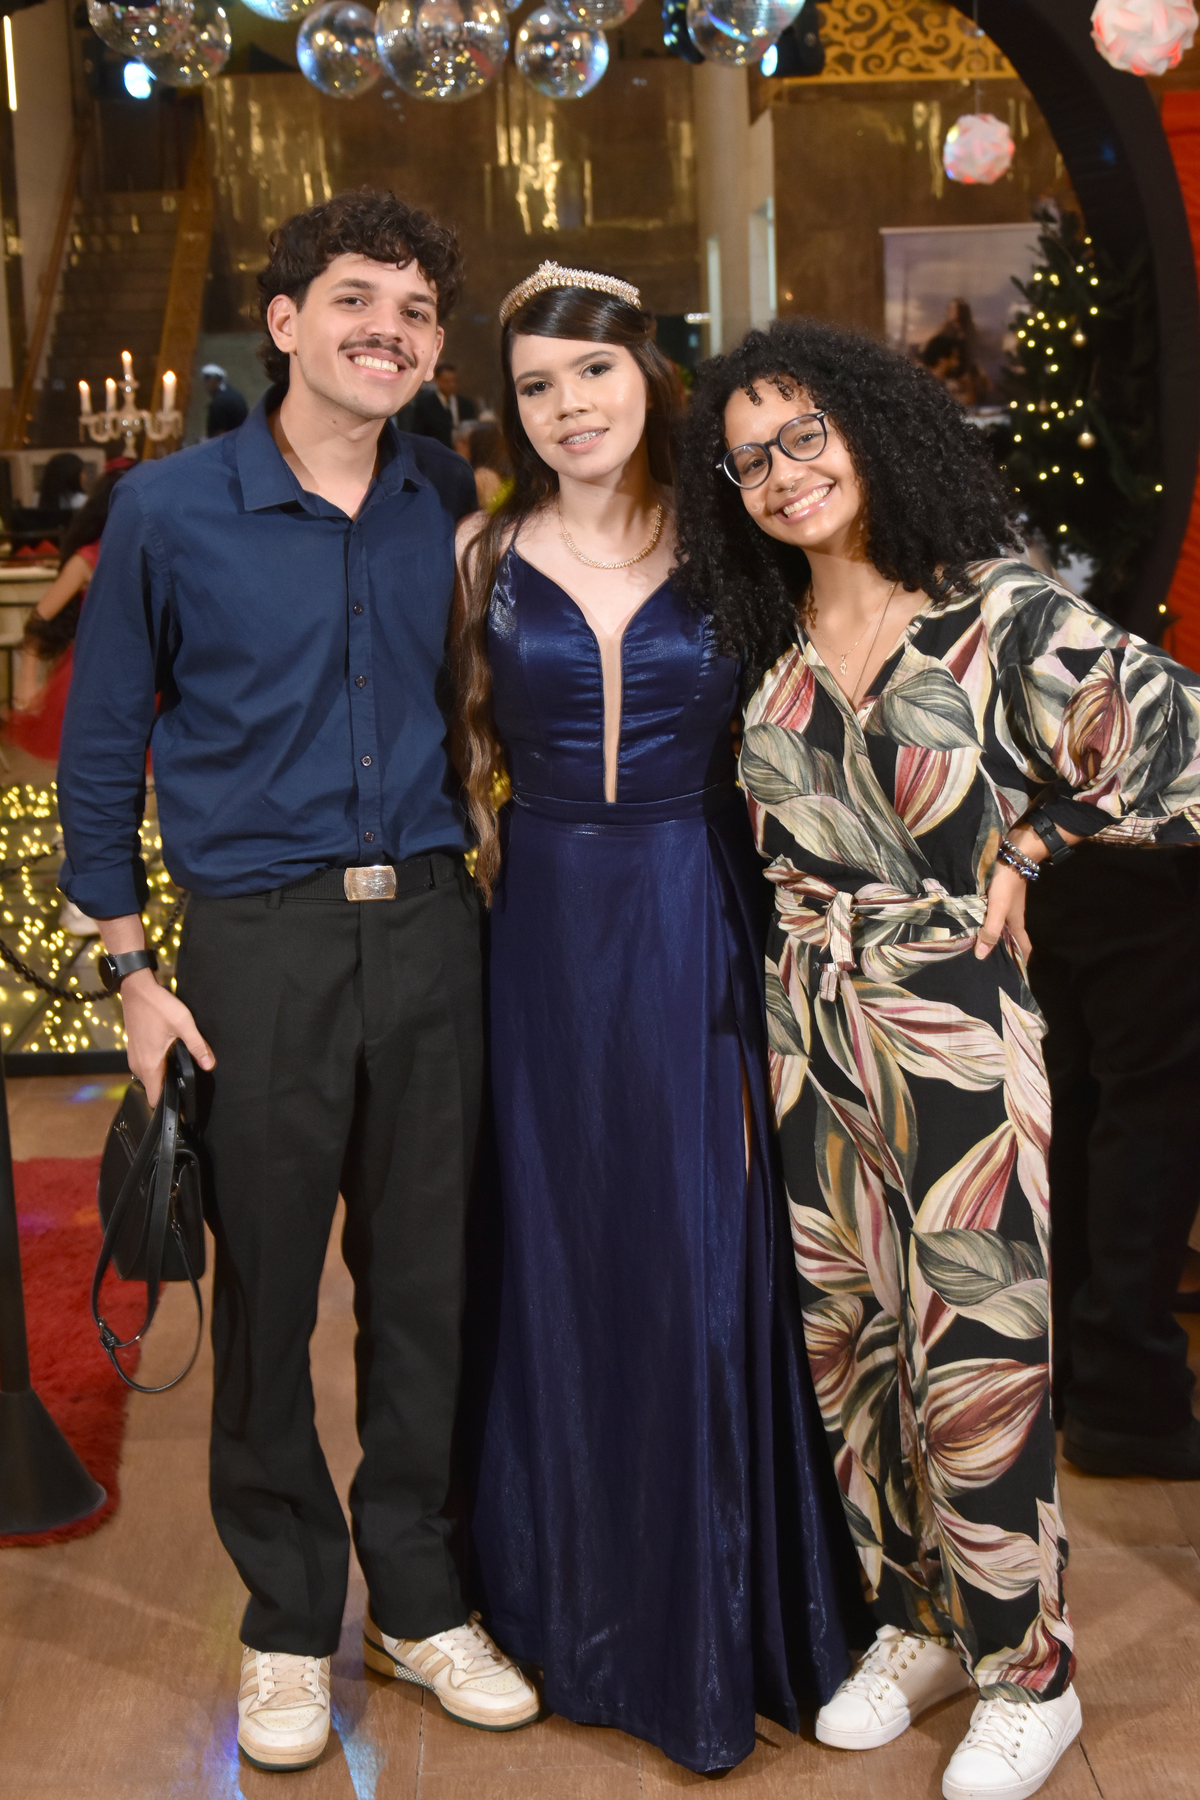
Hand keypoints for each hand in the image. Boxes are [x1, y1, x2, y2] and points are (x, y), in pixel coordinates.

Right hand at [119, 968, 214, 1104]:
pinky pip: (145, 1068)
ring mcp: (134, 1058)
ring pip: (149, 1079)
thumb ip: (197, 1045)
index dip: (169, 1107)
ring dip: (162, 1080)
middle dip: (167, 1093)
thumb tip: (209, 1064)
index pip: (155, 1098)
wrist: (136, 989)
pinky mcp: (134, 1050)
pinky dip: (156, 1069)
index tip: (181, 1111)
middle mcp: (138, 1065)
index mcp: (149, 1064)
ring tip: (179, 1074)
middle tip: (185, 1090)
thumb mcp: (183, 1024)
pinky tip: (169, 1058)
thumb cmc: (156, 1005)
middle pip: (153, 1090)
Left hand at [975, 826, 1042, 961]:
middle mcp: (1012, 916)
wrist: (1014, 854)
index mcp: (1016, 923)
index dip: (1023, 961)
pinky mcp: (998, 896)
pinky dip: (986, 922)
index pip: (1024, 946)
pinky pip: (992, 914)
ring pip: (1001, 926)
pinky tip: (975, 923)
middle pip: (1011, 938)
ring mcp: (1006, 905)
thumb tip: (981, 956)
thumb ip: (991, 929)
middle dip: (1006, 952)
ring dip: (994, 936)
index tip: (1019, 975)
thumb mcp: (998, 908)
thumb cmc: (1007, 883)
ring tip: (980, 948)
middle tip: (993, 966)